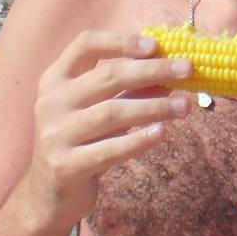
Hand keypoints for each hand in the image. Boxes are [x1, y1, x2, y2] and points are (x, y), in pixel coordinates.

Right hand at [22, 32, 192, 230]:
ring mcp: (55, 134)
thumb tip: (171, 74)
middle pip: (107, 77)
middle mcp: (51, 102)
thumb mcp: (99, 111)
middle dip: (151, 70)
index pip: (85, 45)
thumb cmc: (80, 143)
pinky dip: (138, 140)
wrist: (49, 194)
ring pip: (112, 112)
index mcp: (56, 79)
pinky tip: (161, 132)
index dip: (121, 41)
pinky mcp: (66, 165)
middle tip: (187, 70)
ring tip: (185, 106)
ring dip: (154, 107)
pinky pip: (109, 149)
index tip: (155, 46)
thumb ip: (128, 91)